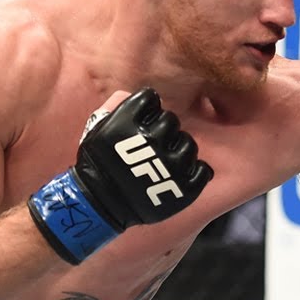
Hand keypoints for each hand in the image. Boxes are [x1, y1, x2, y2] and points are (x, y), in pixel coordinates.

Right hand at [28, 88, 214, 263]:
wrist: (99, 204)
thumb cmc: (98, 164)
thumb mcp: (97, 128)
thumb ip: (115, 105)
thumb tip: (136, 95)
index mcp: (128, 122)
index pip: (151, 99)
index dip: (147, 109)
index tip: (141, 121)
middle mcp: (151, 140)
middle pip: (172, 120)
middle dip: (163, 130)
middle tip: (152, 144)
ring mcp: (170, 165)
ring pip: (189, 143)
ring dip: (178, 149)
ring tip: (164, 161)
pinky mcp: (184, 187)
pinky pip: (203, 170)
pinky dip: (194, 171)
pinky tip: (179, 174)